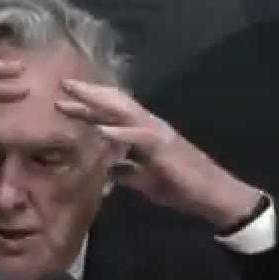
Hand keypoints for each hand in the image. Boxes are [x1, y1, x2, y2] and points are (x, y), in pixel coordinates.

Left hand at [55, 78, 262, 228]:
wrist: (214, 194)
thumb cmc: (182, 186)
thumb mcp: (146, 180)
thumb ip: (127, 172)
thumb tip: (108, 172)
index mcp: (145, 133)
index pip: (114, 113)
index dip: (91, 106)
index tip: (66, 101)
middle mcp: (150, 126)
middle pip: (115, 104)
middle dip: (90, 94)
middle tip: (64, 85)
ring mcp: (157, 133)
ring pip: (124, 111)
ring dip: (98, 103)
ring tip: (75, 96)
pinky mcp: (164, 147)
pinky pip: (137, 137)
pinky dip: (118, 133)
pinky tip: (100, 130)